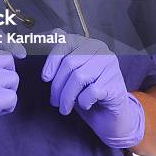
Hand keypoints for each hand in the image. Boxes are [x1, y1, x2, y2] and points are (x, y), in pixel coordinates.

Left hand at [41, 29, 144, 148]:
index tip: (45, 78)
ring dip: (67, 97)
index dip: (52, 61)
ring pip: (79, 77)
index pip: (65, 42)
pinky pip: (91, 92)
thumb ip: (59, 57)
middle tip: (54, 101)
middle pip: (70, 63)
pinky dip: (83, 102)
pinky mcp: (115, 84)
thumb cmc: (86, 93)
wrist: (109, 117)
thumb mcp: (70, 74)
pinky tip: (85, 105)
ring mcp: (110, 66)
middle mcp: (100, 50)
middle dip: (57, 85)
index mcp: (87, 43)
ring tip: (64, 107)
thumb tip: (40, 39)